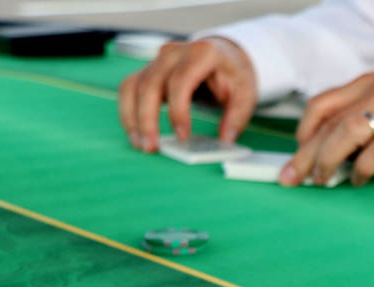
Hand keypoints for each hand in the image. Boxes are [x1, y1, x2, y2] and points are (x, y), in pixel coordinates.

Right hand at [118, 37, 257, 152]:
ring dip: (132, 117)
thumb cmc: (232, 74)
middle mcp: (174, 53)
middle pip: (150, 84)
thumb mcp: (245, 93)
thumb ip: (236, 117)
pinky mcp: (148, 71)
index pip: (181, 81)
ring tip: (140, 145)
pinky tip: (135, 133)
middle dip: (147, 118)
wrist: (222, 56)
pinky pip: (129, 89)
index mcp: (201, 54)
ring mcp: (158, 60)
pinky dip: (128, 111)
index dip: (178, 110)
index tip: (182, 136)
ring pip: (134, 86)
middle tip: (152, 147)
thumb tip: (225, 141)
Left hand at [280, 73, 373, 186]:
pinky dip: (358, 171)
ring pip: (342, 135)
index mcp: (372, 83)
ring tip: (322, 181)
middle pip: (326, 123)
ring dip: (325, 162)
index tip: (296, 152)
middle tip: (291, 178)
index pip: (322, 104)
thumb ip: (367, 113)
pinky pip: (372, 156)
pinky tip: (358, 181)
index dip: (302, 131)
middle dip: (304, 154)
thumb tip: (335, 146)